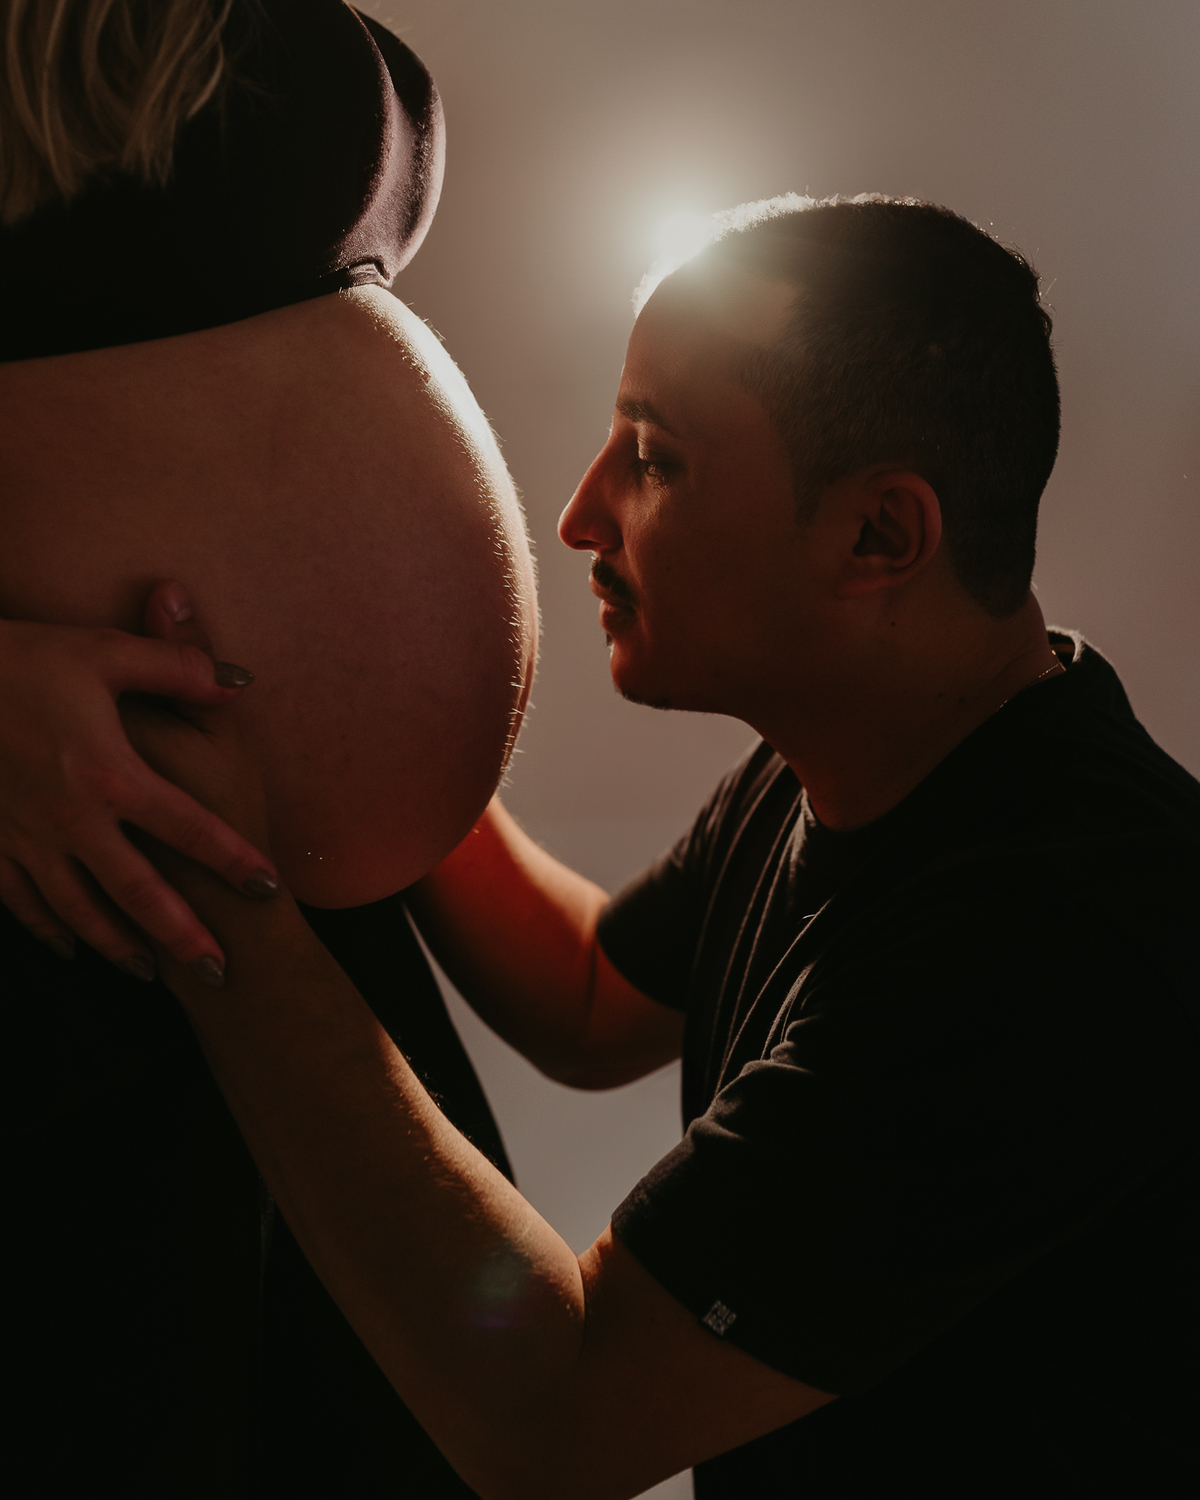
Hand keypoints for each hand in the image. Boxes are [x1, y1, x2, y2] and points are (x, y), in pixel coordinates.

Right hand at [0, 583, 278, 982]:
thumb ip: (179, 668)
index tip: (267, 889)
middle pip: (137, 890)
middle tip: (219, 970)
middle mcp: (71, 818)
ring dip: (116, 944)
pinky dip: (48, 927)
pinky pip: (20, 898)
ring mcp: (25, 836)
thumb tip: (239, 680)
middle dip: (180, 934)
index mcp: (110, 774)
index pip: (189, 825)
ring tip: (150, 971)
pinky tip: (69, 946)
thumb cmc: (23, 660)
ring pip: (77, 908)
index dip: (232, 859)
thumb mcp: (105, 653)